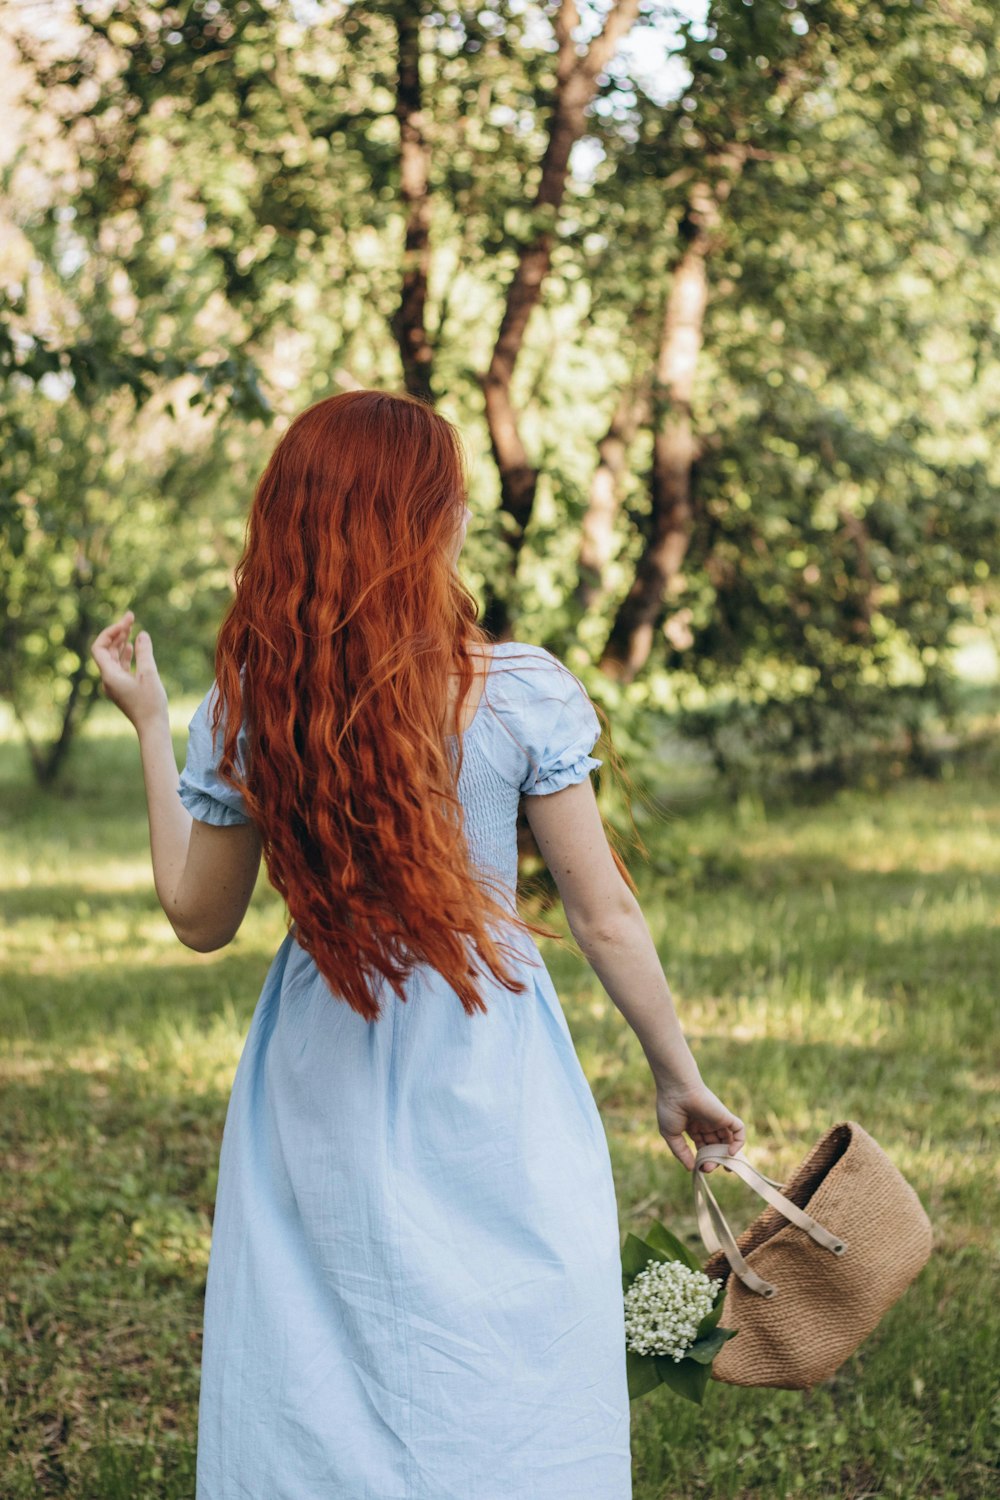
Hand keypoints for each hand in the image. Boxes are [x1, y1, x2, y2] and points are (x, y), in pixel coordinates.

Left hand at [90, 610, 168, 731]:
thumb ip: (144, 652)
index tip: (126, 623)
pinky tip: (132, 647)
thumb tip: (142, 634)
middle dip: (117, 633)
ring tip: (130, 628)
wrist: (152, 728)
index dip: (110, 632)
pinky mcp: (123, 689)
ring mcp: (115, 685)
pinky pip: (119, 667)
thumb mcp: (149, 674)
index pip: (99, 647)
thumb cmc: (150, 703)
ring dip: (120, 642)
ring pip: (113, 658)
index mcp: (109, 675)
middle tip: (130, 617)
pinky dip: (125, 655)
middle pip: (106, 650)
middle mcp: (108, 679)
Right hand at [655, 1076, 745, 1173]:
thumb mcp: (671, 1135)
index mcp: (693, 1127)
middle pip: (715, 1146)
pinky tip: (730, 1152)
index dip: (702, 1158)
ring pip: (727, 1141)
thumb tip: (691, 1168)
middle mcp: (706, 1124)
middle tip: (708, 1168)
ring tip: (722, 1165)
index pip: (702, 1146)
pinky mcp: (725, 1116)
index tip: (698, 1168)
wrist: (677, 1090)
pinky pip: (739, 1130)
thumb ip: (681, 1152)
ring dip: (726, 1155)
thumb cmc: (670, 1109)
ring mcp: (717, 1120)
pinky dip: (739, 1142)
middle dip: (713, 1160)